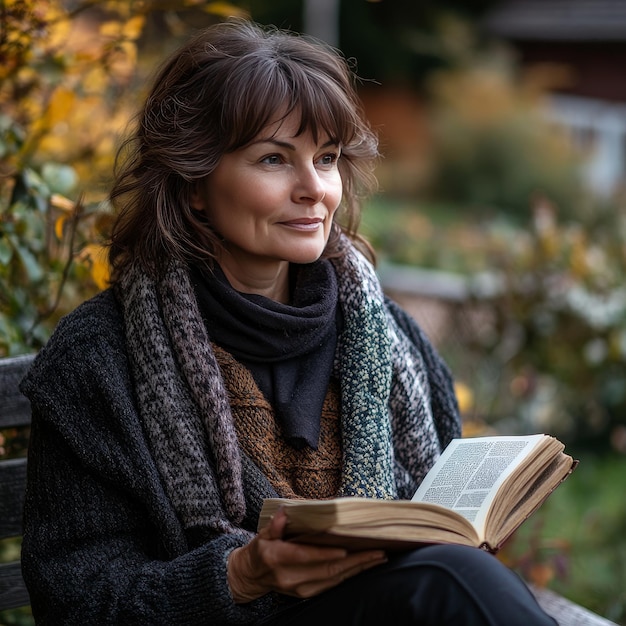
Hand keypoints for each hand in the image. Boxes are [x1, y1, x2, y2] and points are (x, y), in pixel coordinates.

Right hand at [227, 508, 387, 602]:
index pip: (304, 557)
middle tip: (377, 552)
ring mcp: (300, 589)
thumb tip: (285, 512)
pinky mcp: (307, 594)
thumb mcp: (262, 534)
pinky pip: (332, 584)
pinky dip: (350, 575)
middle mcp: (290, 577)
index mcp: (277, 558)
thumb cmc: (260, 550)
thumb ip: (275, 525)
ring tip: (377, 557)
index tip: (345, 550)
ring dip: (358, 569)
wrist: (251, 577)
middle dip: (355, 562)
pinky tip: (364, 566)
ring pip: (334, 579)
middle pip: (327, 570)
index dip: (325, 555)